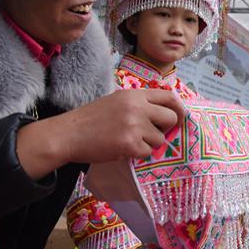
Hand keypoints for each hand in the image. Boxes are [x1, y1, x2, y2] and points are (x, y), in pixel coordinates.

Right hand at [17, 89, 183, 178]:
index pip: (169, 96)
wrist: (68, 133)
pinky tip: (124, 149)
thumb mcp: (117, 101)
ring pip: (160, 139)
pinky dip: (138, 154)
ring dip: (149, 144)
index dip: (178, 108)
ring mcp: (134, 125)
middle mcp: (138, 107)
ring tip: (130, 141)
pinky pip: (147, 152)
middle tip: (153, 134)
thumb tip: (165, 113)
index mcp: (135, 94)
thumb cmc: (91, 119)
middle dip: (166, 129)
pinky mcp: (129, 144)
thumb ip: (139, 104)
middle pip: (171, 118)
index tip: (180, 117)